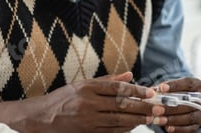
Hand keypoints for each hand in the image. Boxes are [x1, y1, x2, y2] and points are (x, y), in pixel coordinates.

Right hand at [0, 72, 163, 132]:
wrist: (41, 119)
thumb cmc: (63, 98)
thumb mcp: (83, 84)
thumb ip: (108, 80)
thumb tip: (130, 74)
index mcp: (88, 87)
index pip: (117, 88)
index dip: (136, 90)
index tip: (151, 92)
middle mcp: (88, 103)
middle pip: (121, 105)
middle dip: (143, 107)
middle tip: (159, 108)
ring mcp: (88, 120)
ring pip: (119, 120)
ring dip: (138, 120)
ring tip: (153, 118)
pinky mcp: (88, 132)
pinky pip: (111, 131)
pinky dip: (125, 130)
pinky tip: (136, 127)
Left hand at [152, 77, 200, 132]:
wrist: (184, 105)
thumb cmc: (176, 94)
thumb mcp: (171, 88)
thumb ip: (162, 89)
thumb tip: (151, 92)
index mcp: (197, 85)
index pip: (187, 83)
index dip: (174, 85)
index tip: (162, 88)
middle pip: (187, 103)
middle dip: (170, 106)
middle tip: (156, 108)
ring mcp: (200, 113)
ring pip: (188, 117)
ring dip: (172, 119)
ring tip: (158, 120)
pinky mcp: (197, 125)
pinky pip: (189, 129)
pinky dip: (177, 129)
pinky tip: (167, 128)